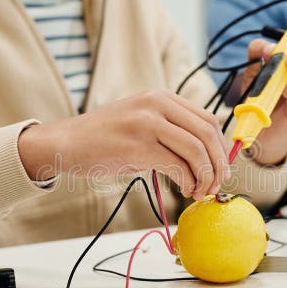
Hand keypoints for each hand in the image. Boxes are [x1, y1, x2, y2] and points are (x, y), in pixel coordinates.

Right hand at [18, 89, 230, 199]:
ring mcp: (146, 123)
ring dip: (206, 176)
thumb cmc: (104, 139)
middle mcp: (156, 103)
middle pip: (207, 133)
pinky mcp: (137, 146)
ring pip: (196, 149)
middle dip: (217, 163)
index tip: (221, 169)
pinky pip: (177, 165)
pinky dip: (188, 181)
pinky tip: (185, 190)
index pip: (207, 119)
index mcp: (161, 96)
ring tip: (200, 191)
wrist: (65, 143)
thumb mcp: (141, 123)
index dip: (220, 147)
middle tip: (216, 184)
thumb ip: (170, 130)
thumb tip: (207, 156)